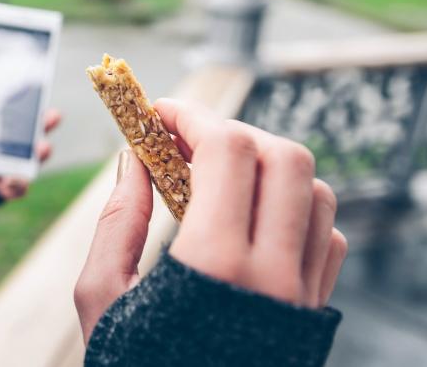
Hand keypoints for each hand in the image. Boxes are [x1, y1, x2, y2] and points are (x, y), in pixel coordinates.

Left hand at [0, 79, 61, 199]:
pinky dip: (20, 183)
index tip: (35, 90)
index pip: (2, 115)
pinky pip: (16, 188)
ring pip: (25, 161)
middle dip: (41, 125)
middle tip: (53, 116)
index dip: (20, 104)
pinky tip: (14, 178)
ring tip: (43, 148)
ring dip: (38, 154)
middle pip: (22, 136)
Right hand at [74, 99, 346, 341]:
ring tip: (215, 176)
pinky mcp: (313, 312)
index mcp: (214, 266)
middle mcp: (273, 275)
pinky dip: (291, 207)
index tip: (157, 113)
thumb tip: (132, 155)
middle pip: (282, 156)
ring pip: (314, 190)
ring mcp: (302, 295)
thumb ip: (117, 219)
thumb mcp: (102, 297)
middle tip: (183, 139)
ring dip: (265, 164)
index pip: (227, 152)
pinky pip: (324, 236)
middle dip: (229, 132)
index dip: (191, 116)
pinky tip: (249, 218)